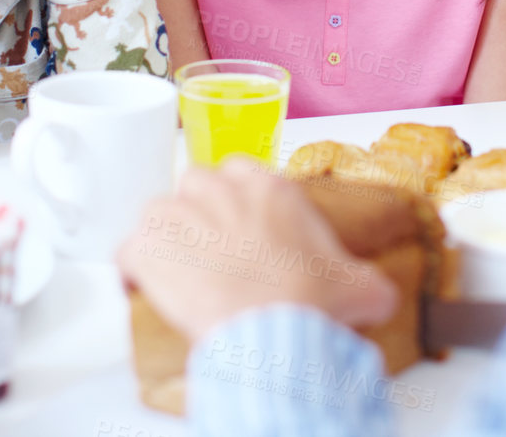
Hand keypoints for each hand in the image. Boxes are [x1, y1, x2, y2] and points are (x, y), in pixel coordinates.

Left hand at [117, 158, 397, 342]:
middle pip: (196, 183)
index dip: (237, 199)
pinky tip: (145, 287)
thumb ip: (366, 279)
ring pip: (158, 211)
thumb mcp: (358, 287)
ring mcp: (179, 216)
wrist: (273, 335)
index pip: (241, 171)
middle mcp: (221, 191)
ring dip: (163, 237)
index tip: (240, 225)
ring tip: (175, 270)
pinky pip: (127, 251)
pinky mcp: (147, 249)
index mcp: (270, 189)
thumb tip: (378, 292)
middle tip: (210, 250)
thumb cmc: (310, 304)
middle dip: (199, 212)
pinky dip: (133, 270)